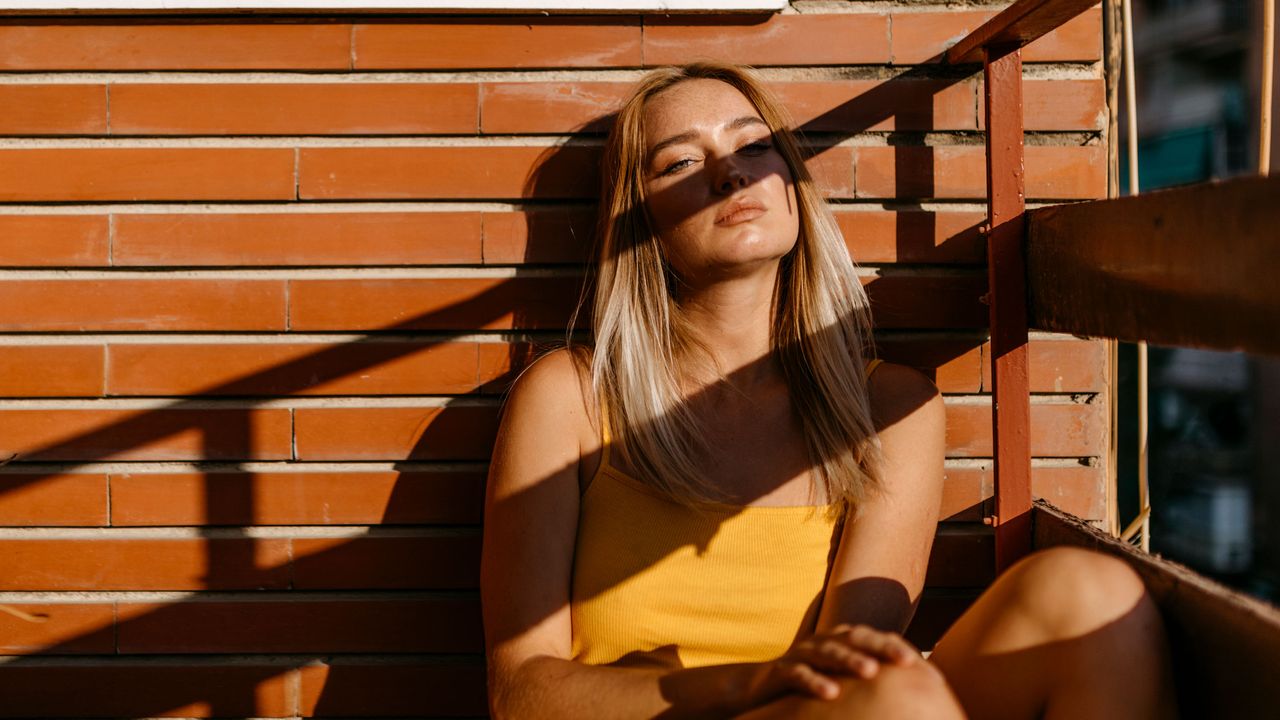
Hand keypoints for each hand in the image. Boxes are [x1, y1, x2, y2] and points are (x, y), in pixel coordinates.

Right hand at [745, 624, 921, 703]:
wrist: (758, 688)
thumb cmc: (809, 680)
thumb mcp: (837, 674)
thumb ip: (864, 669)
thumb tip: (909, 677)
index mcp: (838, 640)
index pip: (872, 638)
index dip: (896, 646)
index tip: (921, 662)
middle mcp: (821, 642)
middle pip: (854, 638)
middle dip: (881, 647)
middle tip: (906, 660)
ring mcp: (800, 655)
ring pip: (828, 653)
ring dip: (849, 660)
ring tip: (870, 671)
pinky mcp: (781, 673)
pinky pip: (799, 676)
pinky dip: (814, 682)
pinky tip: (831, 693)